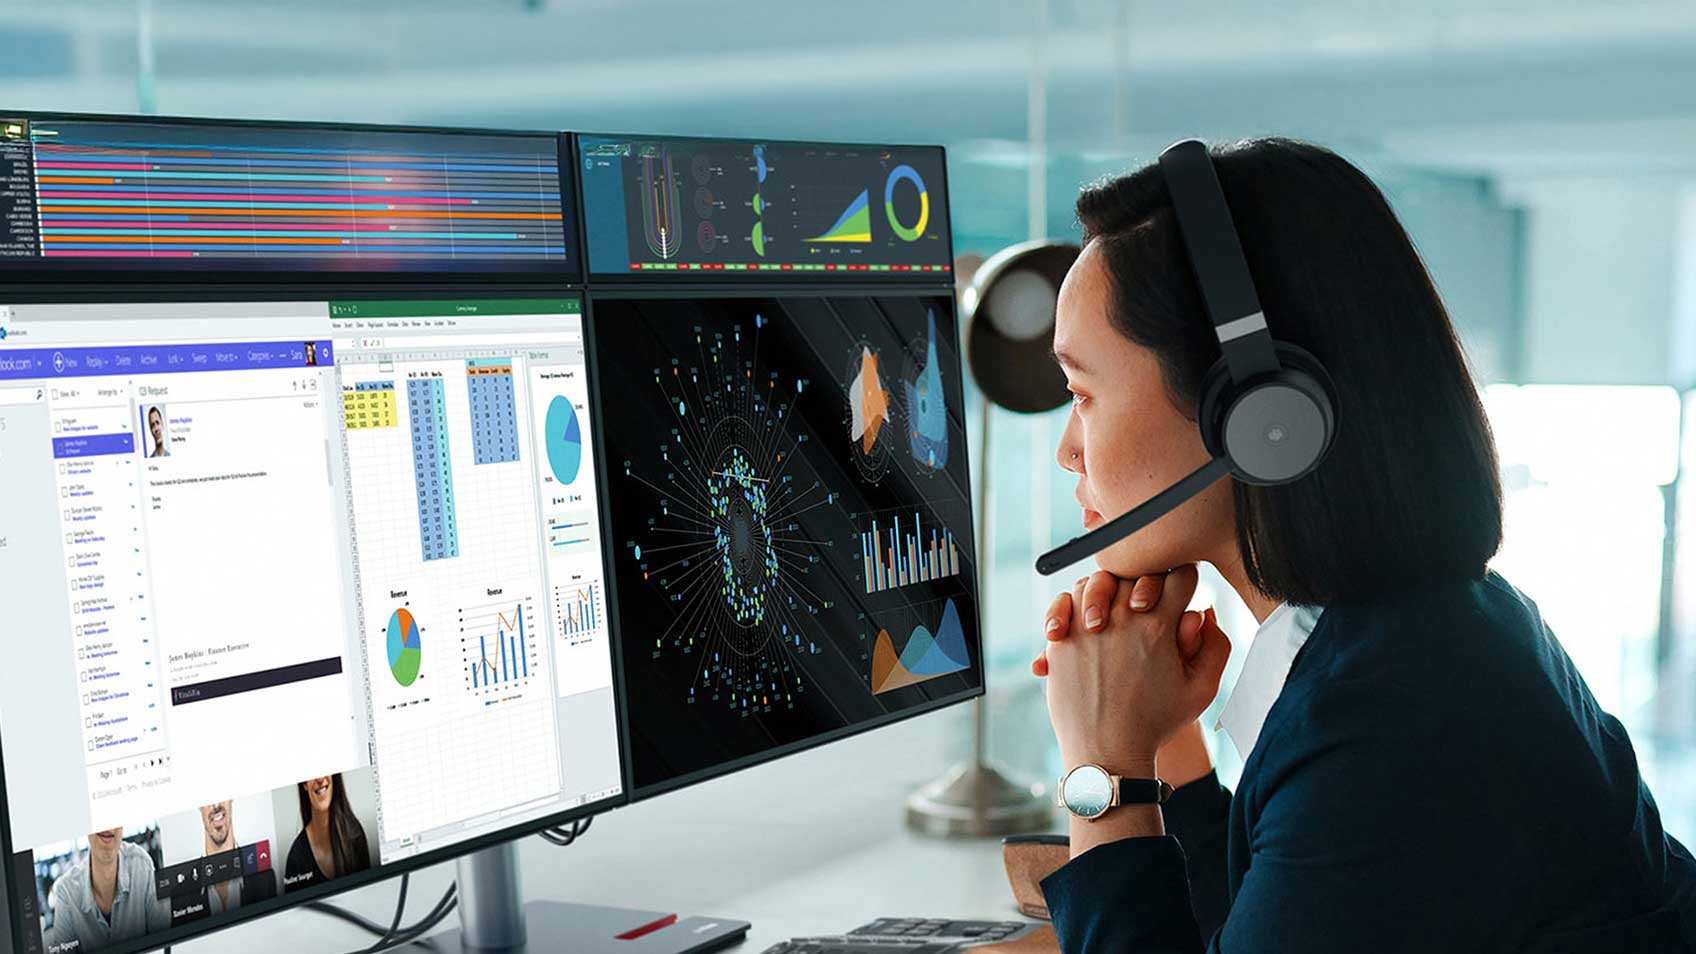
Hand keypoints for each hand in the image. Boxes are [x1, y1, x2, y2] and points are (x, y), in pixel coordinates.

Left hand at [1033, 565, 1230, 769]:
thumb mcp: (1201, 690)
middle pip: (1136, 572)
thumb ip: (1216, 646)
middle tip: (1146, 605)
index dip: (1184, 581)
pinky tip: (1082, 621)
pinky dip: (1071, 605)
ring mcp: (1087, 627)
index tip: (1179, 596)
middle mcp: (1122, 619)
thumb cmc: (1155, 724)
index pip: (1180, 574)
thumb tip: (1206, 611)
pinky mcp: (1061, 640)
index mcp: (1160, 626)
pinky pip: (1063, 602)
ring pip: (1096, 581)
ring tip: (1111, 614)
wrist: (1108, 753)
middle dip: (1145, 582)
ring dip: (1106, 590)